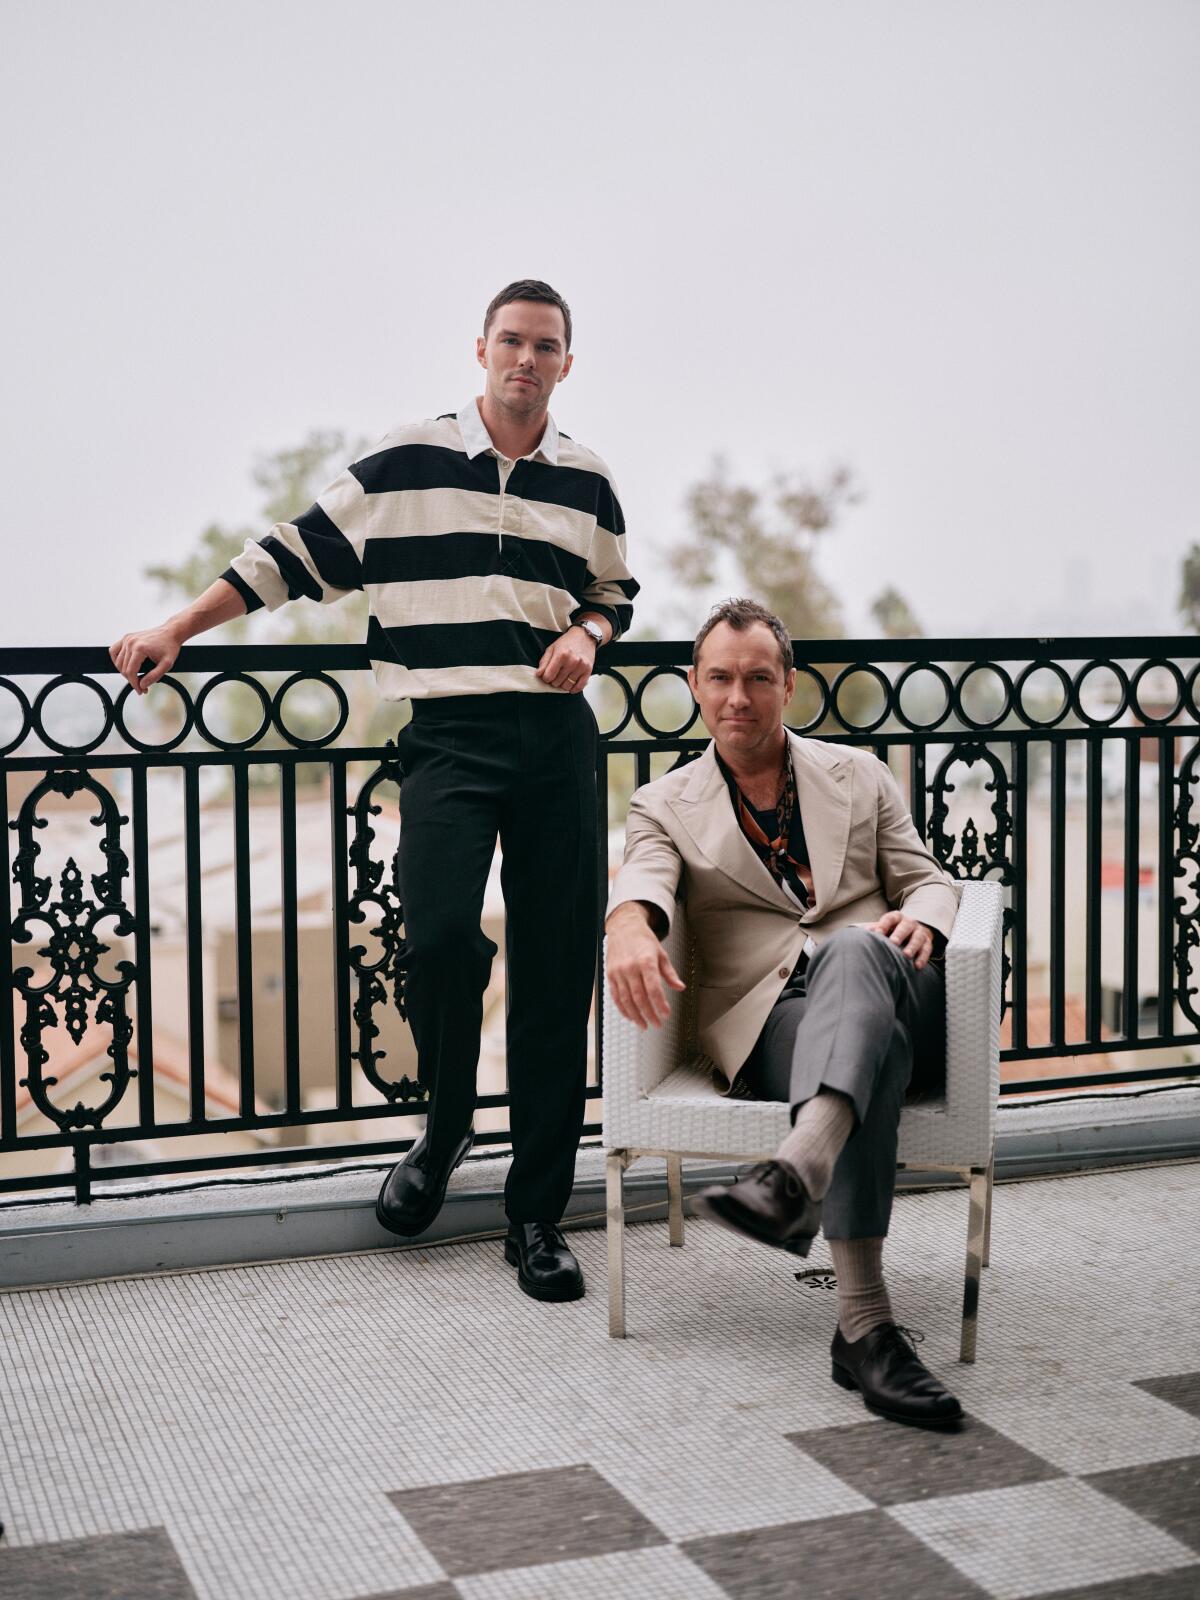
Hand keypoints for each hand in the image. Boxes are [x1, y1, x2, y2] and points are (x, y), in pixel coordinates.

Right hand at [109, 624, 182, 694]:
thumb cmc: (170, 647)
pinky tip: (125, 666)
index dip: (134, 684)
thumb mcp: (167, 664)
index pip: (130, 672)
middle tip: (142, 686)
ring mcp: (127, 639)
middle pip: (123, 668)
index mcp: (139, 648)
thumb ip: (154, 676)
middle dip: (131, 680)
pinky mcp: (126, 637)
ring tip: (135, 677)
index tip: (141, 691)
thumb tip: (142, 685)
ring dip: (124, 672)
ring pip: (117, 661)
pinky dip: (117, 660)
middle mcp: (130, 642)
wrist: (171, 632)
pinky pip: (114, 650)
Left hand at [535, 625, 595, 692]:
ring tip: (563, 678)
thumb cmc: (567, 642)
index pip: (548, 676)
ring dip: (563, 685)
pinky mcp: (588, 671)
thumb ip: (544, 662)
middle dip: (554, 681)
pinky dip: (573, 689)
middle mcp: (572, 661)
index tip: (547, 675)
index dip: (545, 678)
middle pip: (557, 682)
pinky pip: (579, 687)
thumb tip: (538, 675)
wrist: (584, 636)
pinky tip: (571, 684)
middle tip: (556, 675)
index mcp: (561, 655)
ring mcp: (581, 667)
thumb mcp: (552, 649)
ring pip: (567, 686)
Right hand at [605, 904, 686, 1028]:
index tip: (666, 1014)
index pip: (653, 988)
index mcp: (646, 961)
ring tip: (644, 1024)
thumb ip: (670, 973)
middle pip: (639, 997)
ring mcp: (618, 972)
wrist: (624, 927)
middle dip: (649, 1013)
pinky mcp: (611, 975)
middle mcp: (630, 967)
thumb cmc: (643, 940)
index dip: (660, 1004)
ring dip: (636, 1015)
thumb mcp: (661, 953)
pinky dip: (623, 1008)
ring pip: (626, 999)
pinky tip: (630, 1016)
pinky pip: (616, 996)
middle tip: (657, 1024)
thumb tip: (680, 987)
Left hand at [865, 910, 934, 969]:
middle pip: (905, 926)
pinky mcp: (928, 943)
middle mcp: (909, 923)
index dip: (883, 925)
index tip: (877, 933)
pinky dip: (922, 958)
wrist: (914, 929)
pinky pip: (927, 949)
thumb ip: (875, 929)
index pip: (890, 918)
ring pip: (918, 938)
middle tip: (893, 942)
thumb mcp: (885, 927)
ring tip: (906, 955)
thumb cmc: (893, 930)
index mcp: (896, 917)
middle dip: (899, 934)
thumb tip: (862, 932)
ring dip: (912, 946)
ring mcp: (920, 932)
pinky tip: (917, 966)